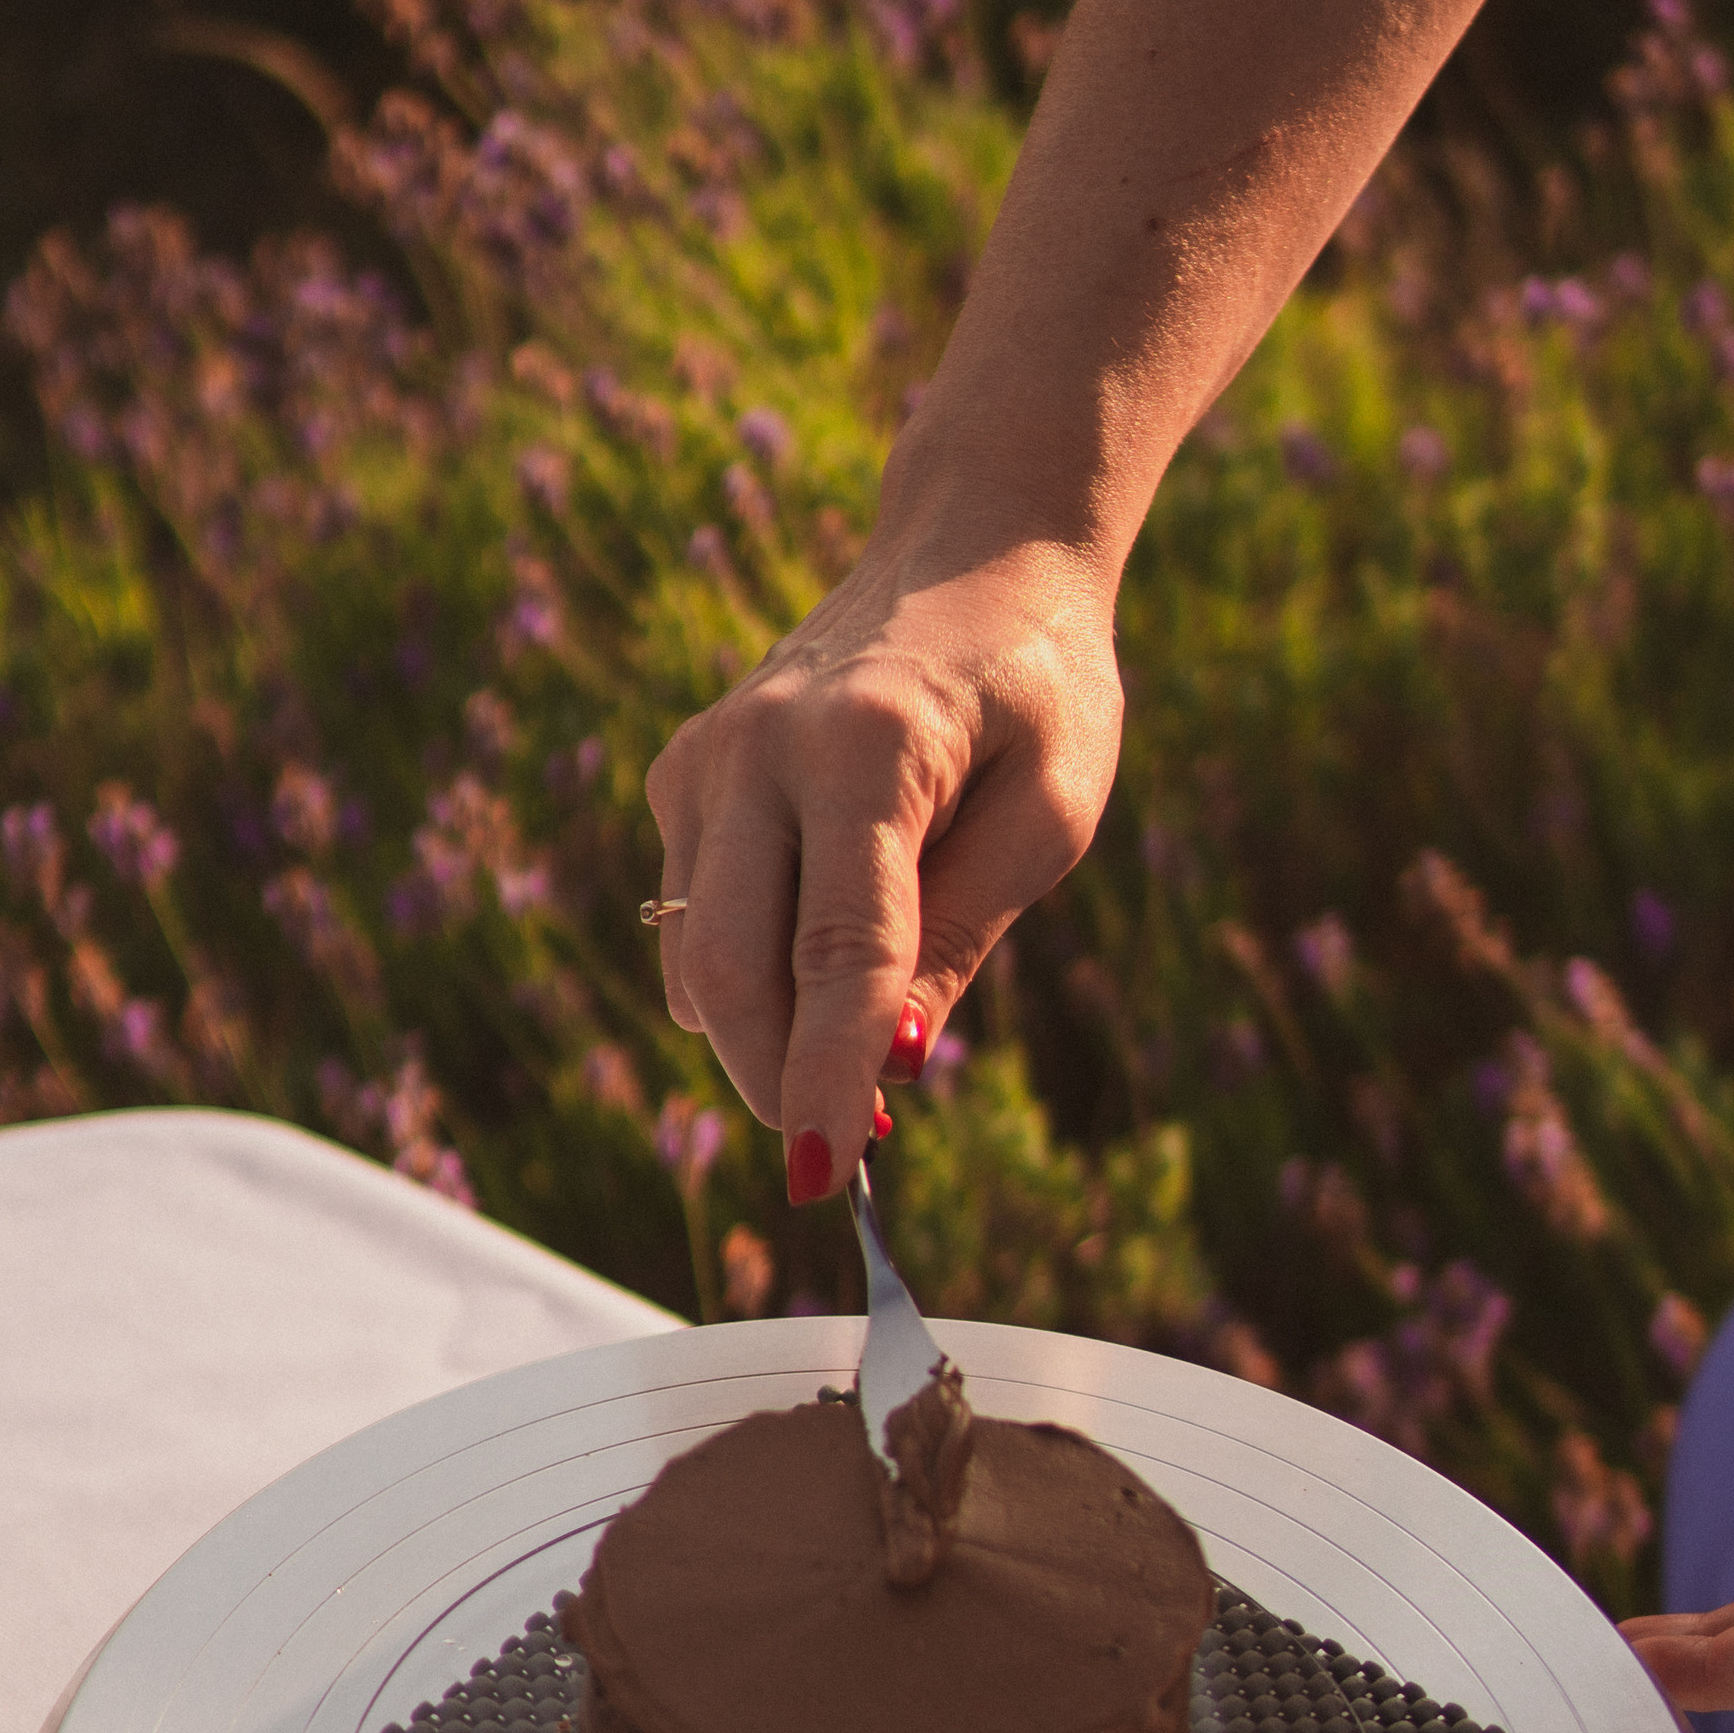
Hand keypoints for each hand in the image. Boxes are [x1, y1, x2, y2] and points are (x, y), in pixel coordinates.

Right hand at [644, 496, 1123, 1200]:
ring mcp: (704, 761)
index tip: (826, 1179)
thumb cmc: (1036, 685)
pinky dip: (752, 977)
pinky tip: (823, 950)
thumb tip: (888, 1062)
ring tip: (858, 1029)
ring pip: (696, 960)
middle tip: (846, 1147)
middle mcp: (759, 745)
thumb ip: (963, 934)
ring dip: (767, 1036)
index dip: (828, 1072)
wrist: (969, 553)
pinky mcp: (682, 778)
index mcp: (869, 744)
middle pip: (730, 967)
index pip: (836, 946)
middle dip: (779, 1079)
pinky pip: (694, 922)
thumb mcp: (1051, 812)